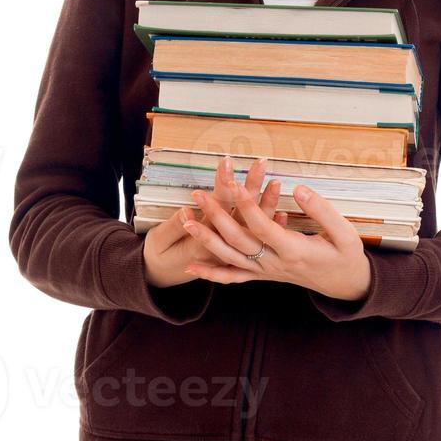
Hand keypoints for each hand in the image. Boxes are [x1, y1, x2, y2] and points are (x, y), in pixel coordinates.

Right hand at [141, 153, 284, 288]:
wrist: (160, 278)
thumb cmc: (157, 257)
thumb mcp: (158, 242)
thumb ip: (172, 228)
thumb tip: (184, 213)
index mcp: (202, 243)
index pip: (216, 209)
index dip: (223, 184)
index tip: (229, 162)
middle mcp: (220, 247)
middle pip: (239, 213)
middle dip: (250, 185)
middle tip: (260, 163)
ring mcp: (230, 254)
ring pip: (252, 228)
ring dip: (265, 204)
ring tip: (275, 182)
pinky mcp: (236, 258)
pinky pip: (259, 245)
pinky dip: (271, 229)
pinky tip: (284, 214)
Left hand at [182, 157, 372, 302]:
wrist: (346, 284)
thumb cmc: (346, 255)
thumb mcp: (344, 232)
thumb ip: (321, 210)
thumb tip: (298, 188)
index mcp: (294, 251)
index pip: (264, 228)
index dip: (248, 206)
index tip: (235, 185)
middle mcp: (275, 264)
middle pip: (239, 240)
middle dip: (216, 216)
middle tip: (199, 194)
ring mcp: (266, 272)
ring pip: (229, 258)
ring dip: (205, 239)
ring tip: (185, 220)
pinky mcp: (262, 275)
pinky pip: (233, 277)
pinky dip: (211, 273)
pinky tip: (191, 268)